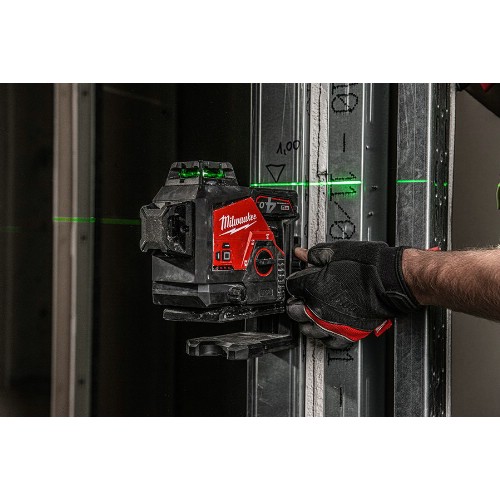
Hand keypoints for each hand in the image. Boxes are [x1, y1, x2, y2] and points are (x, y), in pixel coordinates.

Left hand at [286, 241, 420, 347]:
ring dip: (308, 320)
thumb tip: (303, 253)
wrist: (395, 280)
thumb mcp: (338, 251)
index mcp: (314, 286)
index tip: (300, 279)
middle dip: (297, 301)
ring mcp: (333, 324)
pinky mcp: (348, 334)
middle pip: (294, 311)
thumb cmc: (372, 266)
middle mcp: (320, 308)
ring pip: (308, 329)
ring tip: (314, 311)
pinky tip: (326, 326)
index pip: (292, 286)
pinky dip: (325, 335)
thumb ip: (316, 254)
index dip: (296, 280)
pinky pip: (328, 342)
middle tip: (304, 294)